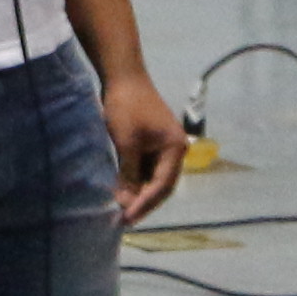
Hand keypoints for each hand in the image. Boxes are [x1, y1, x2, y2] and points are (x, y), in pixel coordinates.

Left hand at [100, 69, 187, 222]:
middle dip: (143, 201)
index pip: (162, 186)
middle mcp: (174, 149)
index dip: (145, 204)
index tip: (127, 219)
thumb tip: (126, 203)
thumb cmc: (127, 108)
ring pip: (152, 177)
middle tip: (125, 219)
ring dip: (138, 191)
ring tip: (121, 208)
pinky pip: (145, 167)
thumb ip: (128, 174)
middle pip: (161, 184)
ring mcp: (162, 145)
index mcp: (175, 148)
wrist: (122, 76)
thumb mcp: (127, 144)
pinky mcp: (150, 141)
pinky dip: (134, 178)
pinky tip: (121, 189)